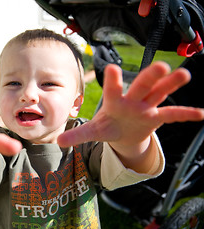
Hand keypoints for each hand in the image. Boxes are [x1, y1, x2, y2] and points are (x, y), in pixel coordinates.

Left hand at [58, 61, 203, 147]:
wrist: (123, 131)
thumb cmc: (108, 126)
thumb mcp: (94, 132)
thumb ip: (78, 135)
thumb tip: (58, 142)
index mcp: (114, 102)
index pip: (113, 90)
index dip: (113, 81)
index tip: (113, 69)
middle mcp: (132, 99)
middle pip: (142, 85)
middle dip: (150, 77)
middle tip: (161, 66)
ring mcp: (147, 106)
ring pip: (160, 92)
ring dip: (171, 84)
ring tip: (183, 74)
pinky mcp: (157, 116)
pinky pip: (173, 114)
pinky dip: (185, 114)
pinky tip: (200, 114)